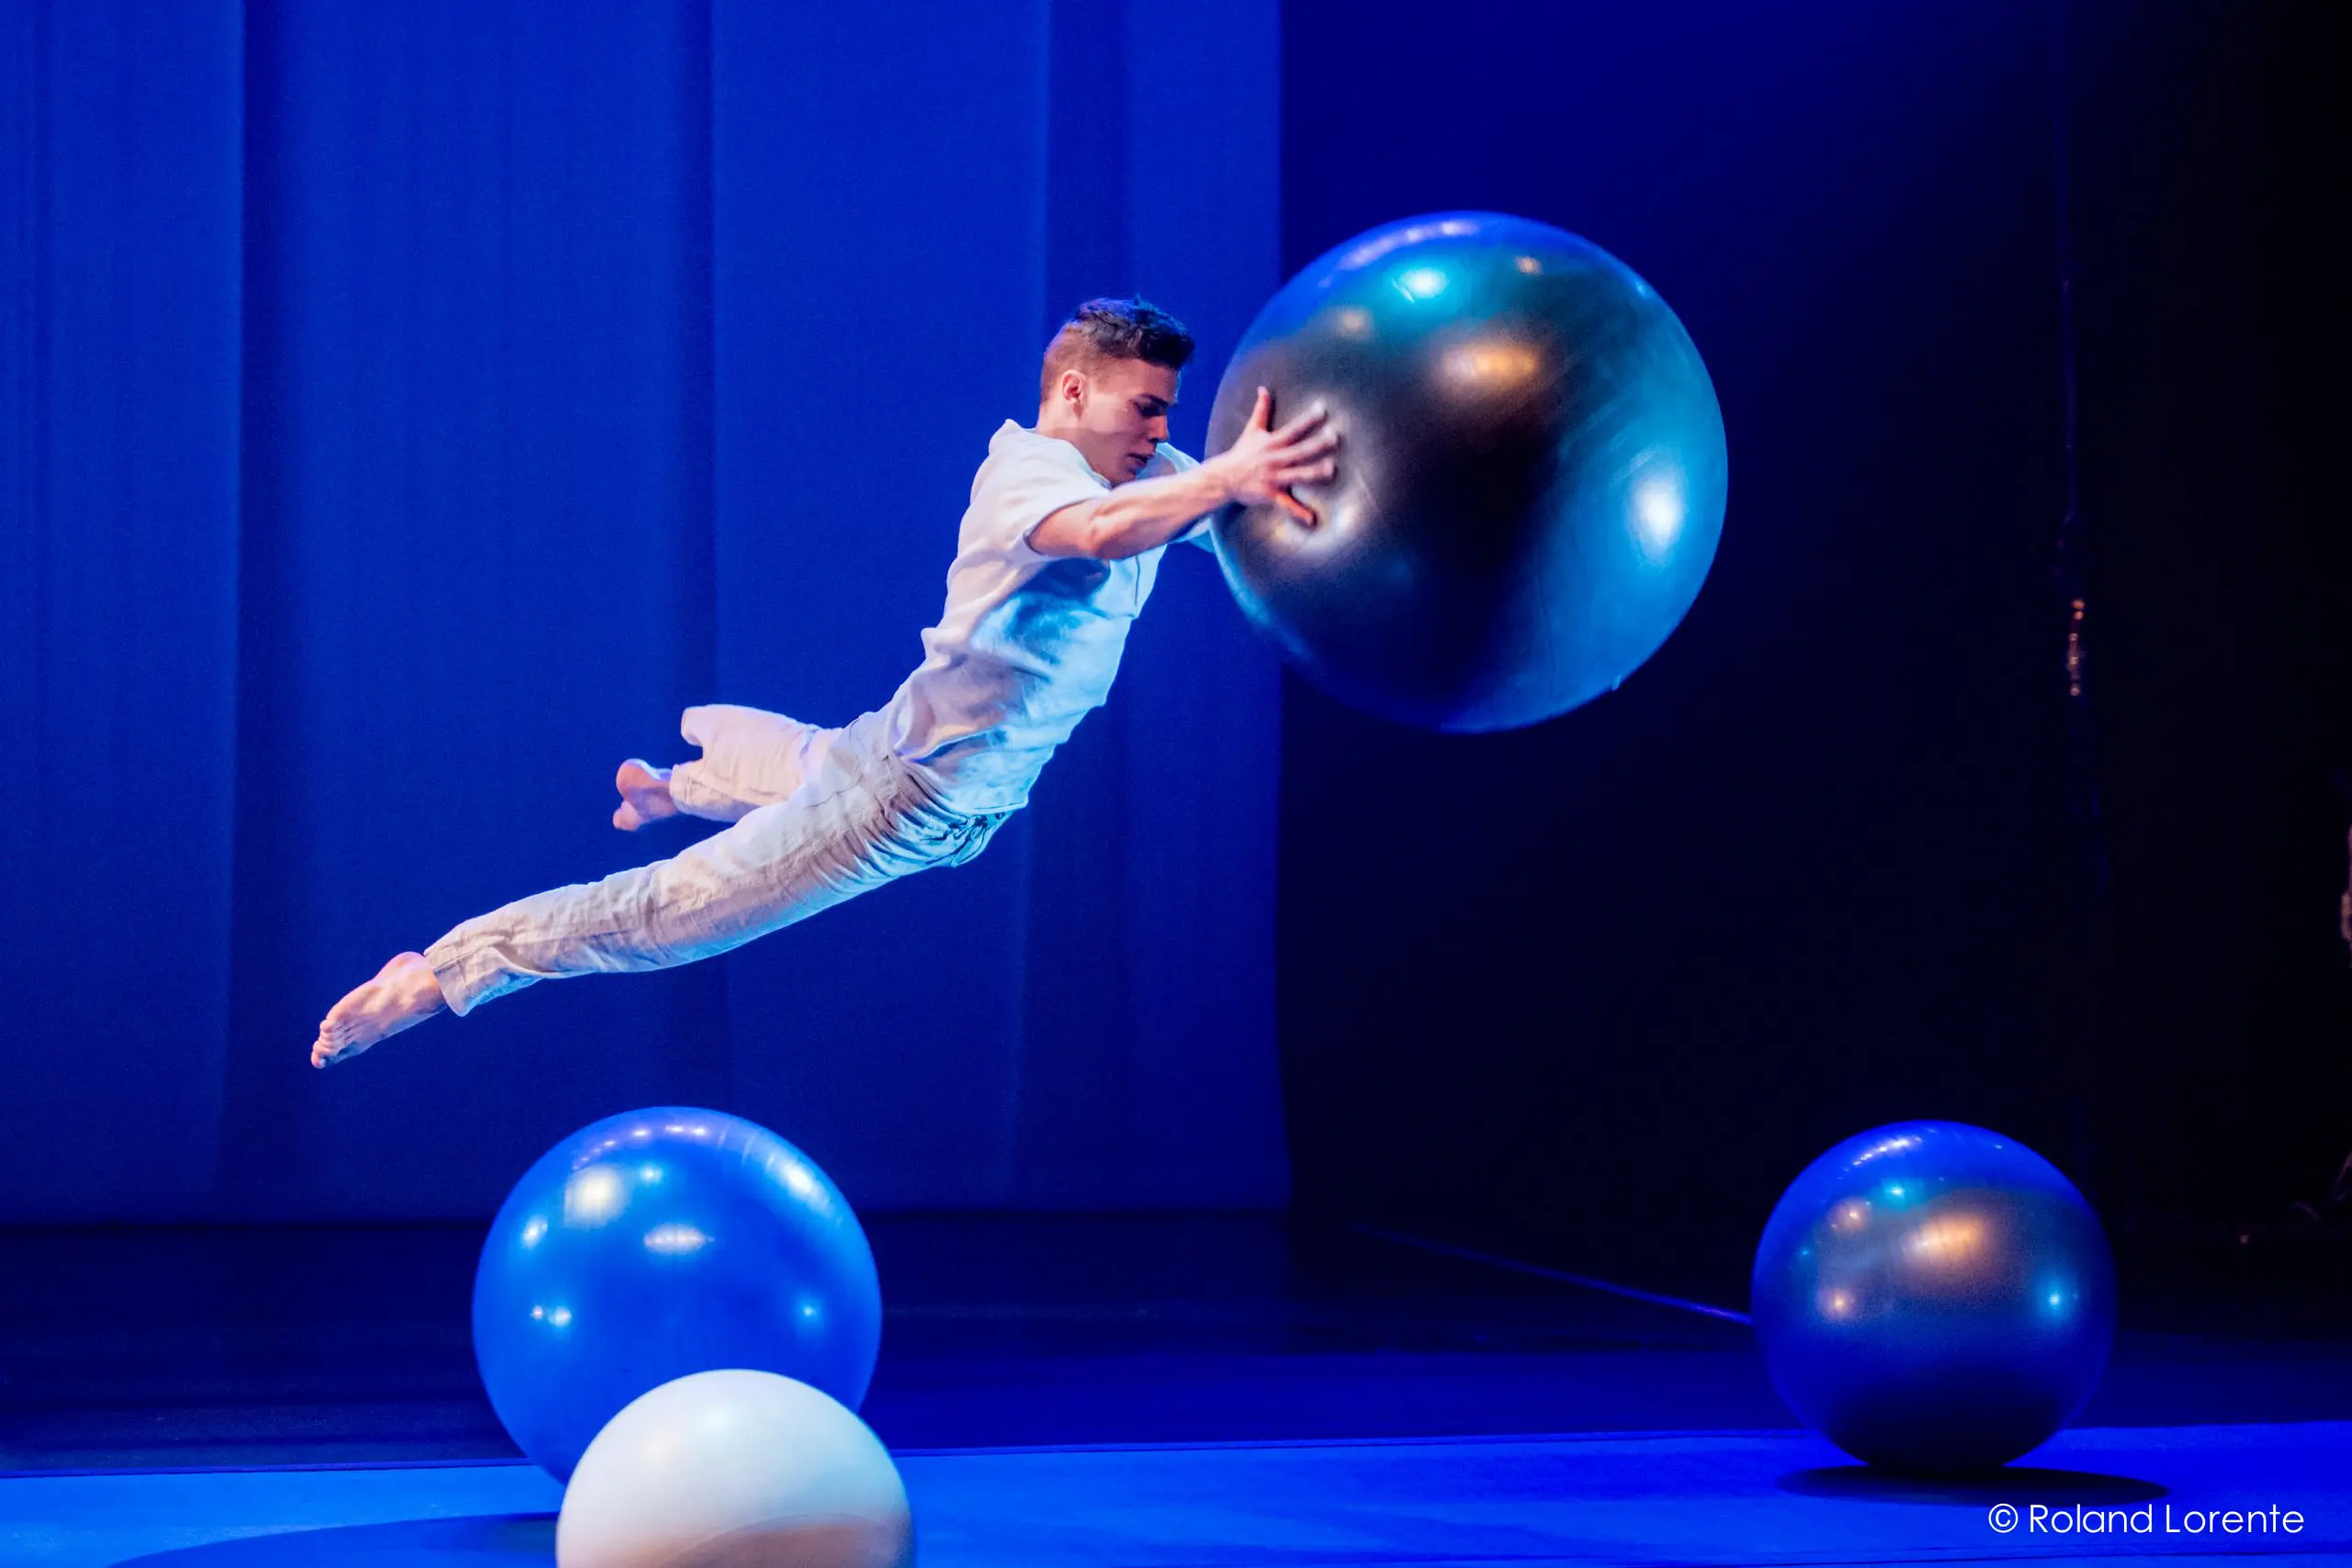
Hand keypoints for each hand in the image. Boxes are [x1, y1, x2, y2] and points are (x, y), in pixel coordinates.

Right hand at [1212, 387, 1338, 524]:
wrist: (1223, 478)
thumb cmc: (1241, 454)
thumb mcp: (1251, 430)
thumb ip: (1261, 409)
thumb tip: (1263, 388)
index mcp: (1271, 444)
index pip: (1293, 429)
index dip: (1307, 419)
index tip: (1323, 409)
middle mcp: (1274, 460)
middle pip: (1298, 451)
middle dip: (1316, 445)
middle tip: (1335, 437)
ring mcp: (1272, 478)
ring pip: (1297, 475)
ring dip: (1314, 472)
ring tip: (1331, 468)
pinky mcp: (1270, 495)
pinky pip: (1286, 504)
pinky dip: (1298, 512)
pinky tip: (1311, 519)